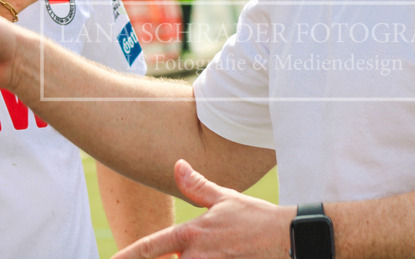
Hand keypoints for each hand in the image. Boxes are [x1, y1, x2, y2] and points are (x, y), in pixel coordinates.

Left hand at [112, 160, 292, 258]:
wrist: (289, 239)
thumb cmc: (257, 219)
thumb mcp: (225, 198)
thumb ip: (196, 186)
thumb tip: (177, 164)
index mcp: (191, 234)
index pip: (148, 248)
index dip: (125, 257)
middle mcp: (196, 257)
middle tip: (155, 257)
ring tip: (215, 252)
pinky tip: (221, 258)